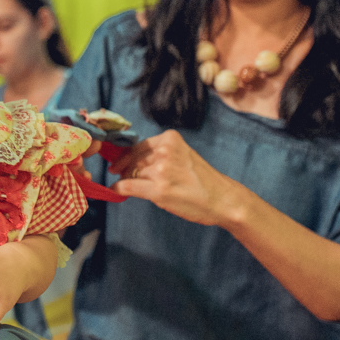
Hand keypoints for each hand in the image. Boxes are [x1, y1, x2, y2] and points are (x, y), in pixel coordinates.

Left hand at [109, 130, 241, 226]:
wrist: (222, 199)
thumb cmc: (202, 180)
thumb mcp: (182, 155)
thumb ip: (159, 153)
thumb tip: (129, 157)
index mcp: (170, 139)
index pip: (138, 146)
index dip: (125, 155)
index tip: (117, 162)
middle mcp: (165, 151)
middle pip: (133, 159)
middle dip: (124, 168)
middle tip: (119, 174)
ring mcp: (161, 171)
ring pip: (130, 173)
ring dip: (126, 179)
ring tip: (131, 186)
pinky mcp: (158, 190)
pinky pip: (127, 186)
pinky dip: (119, 188)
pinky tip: (118, 190)